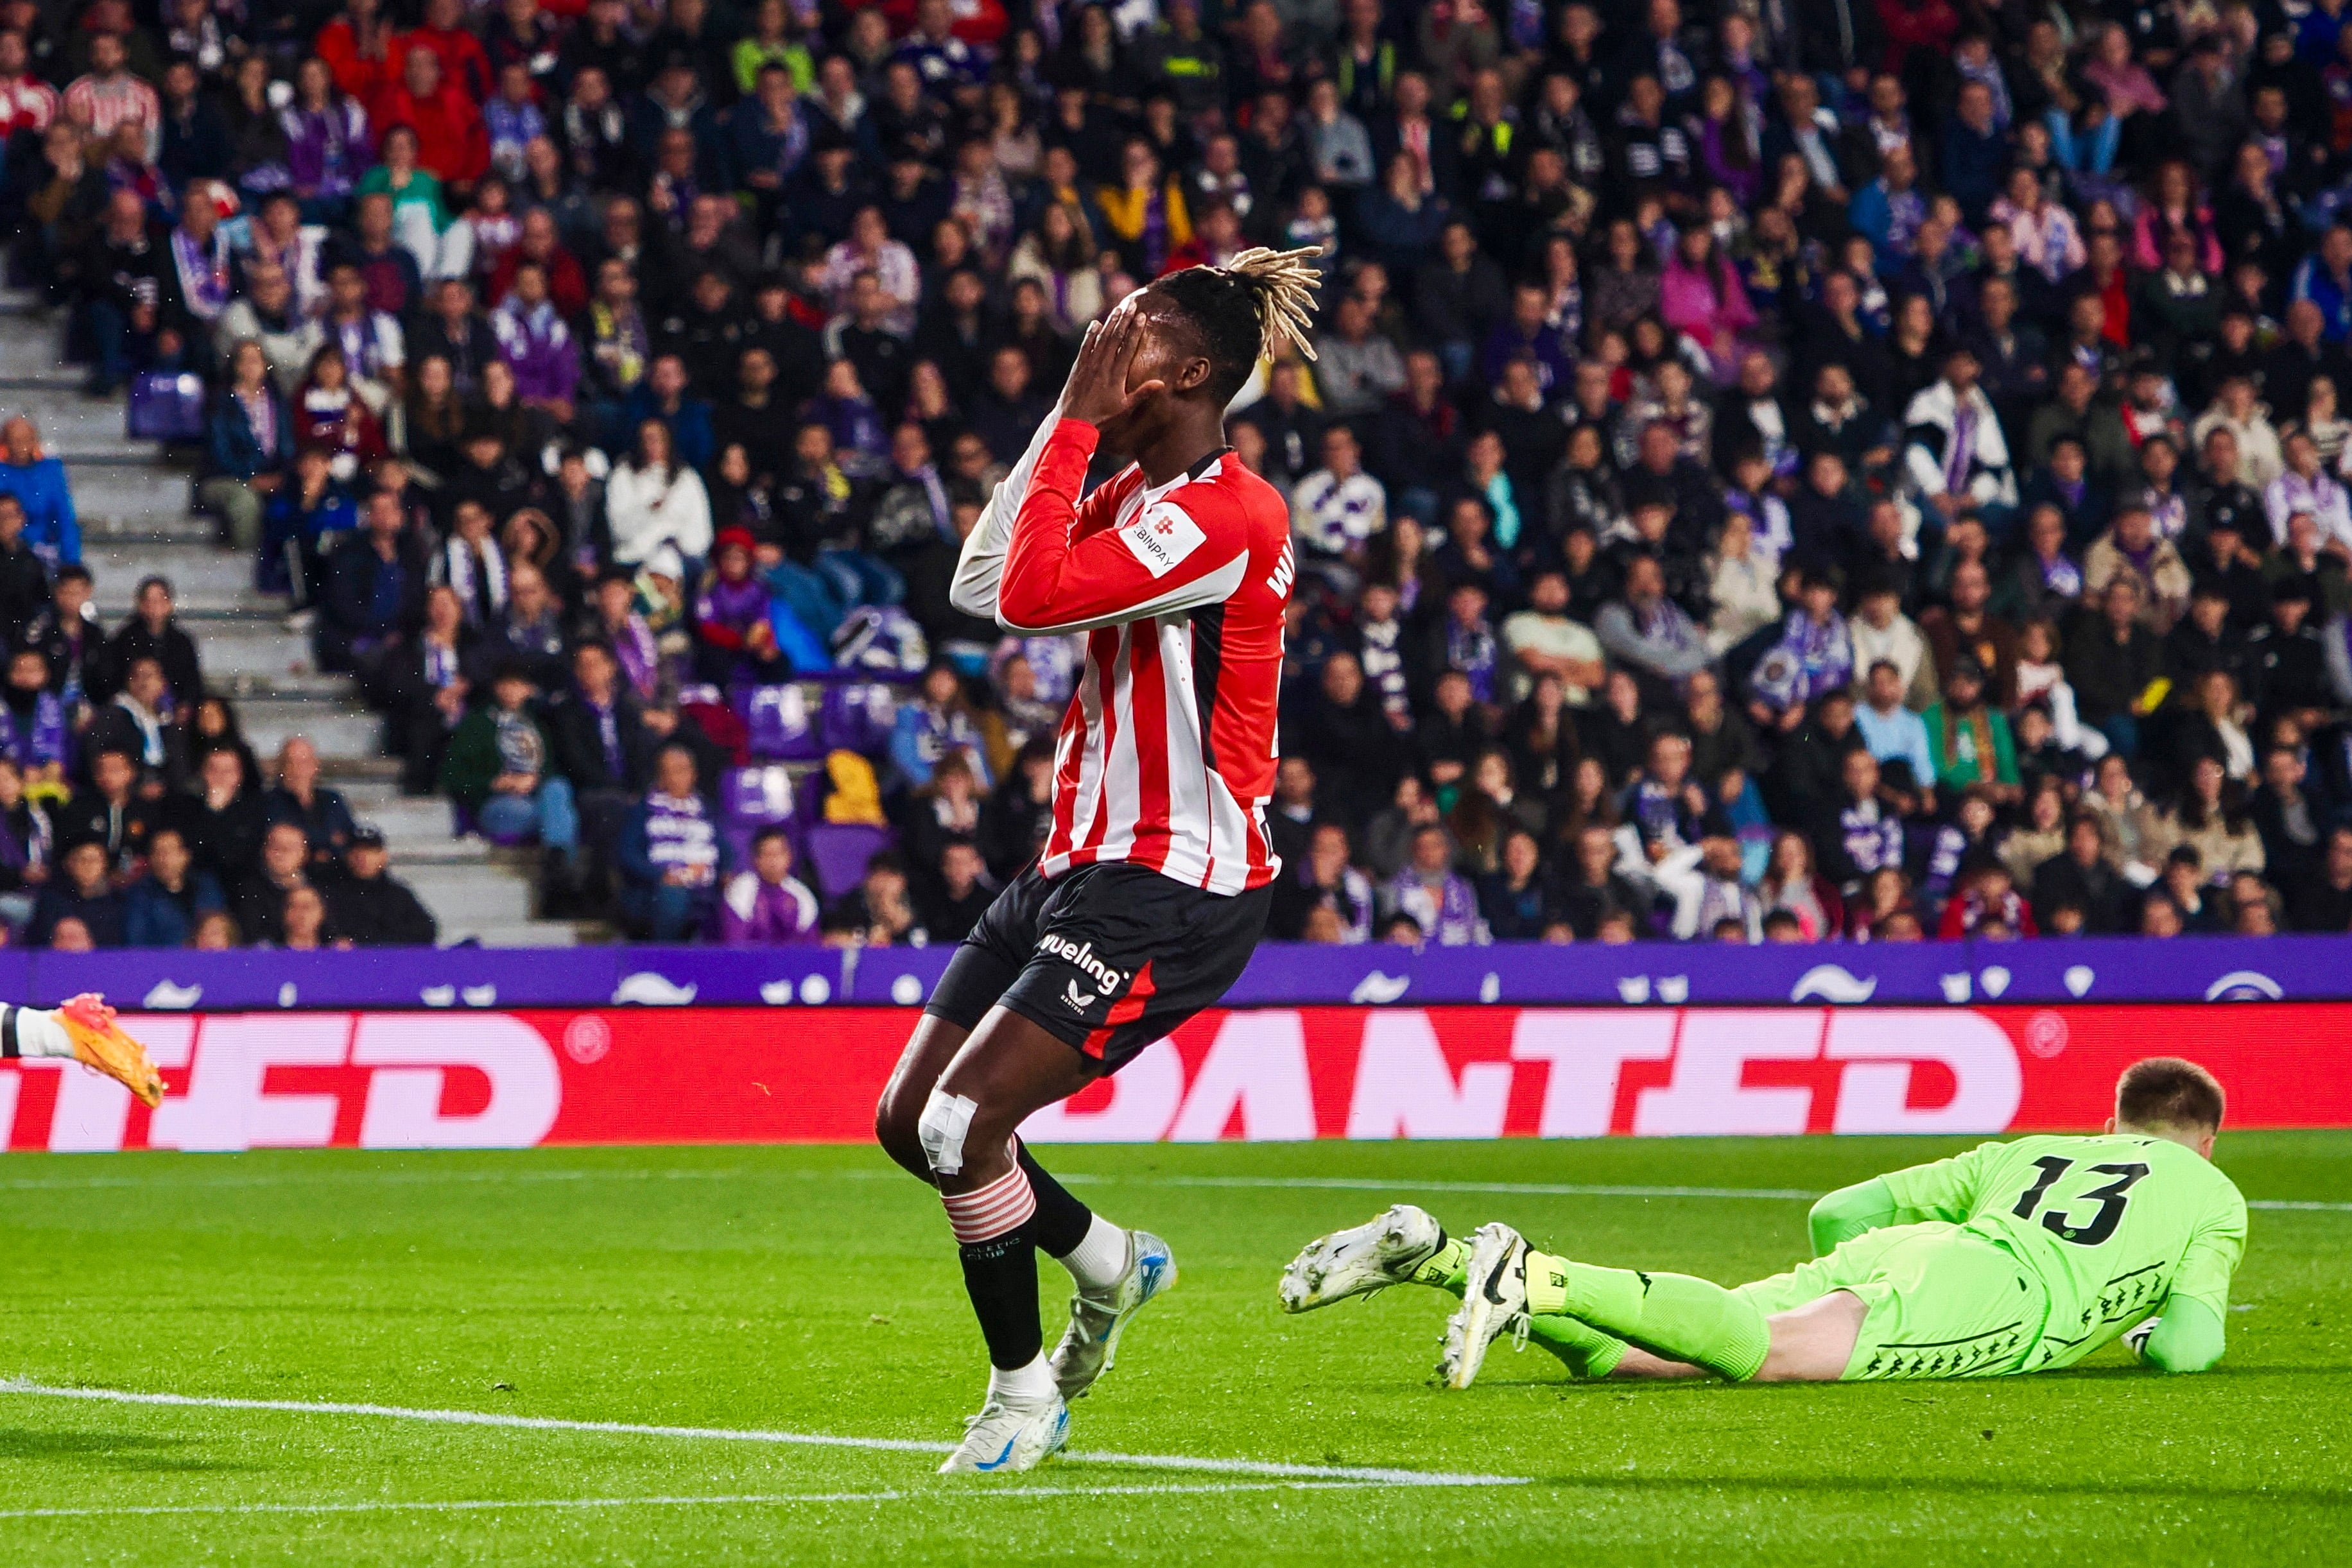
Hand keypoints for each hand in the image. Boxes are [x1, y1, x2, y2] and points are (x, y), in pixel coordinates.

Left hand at [1058, 304, 1164, 428]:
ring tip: (1118, 309)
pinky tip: (1096, 323)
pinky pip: (1086, 346)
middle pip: (1115, 337)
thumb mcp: (1124, 408)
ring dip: (1110, 322)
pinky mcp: (1078, 366)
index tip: (1142, 316)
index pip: (1128, 347)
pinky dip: (1091, 334)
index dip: (1135, 330)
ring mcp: (1089, 365)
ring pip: (1101, 338)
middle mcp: (1103, 366)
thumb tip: (1161, 384)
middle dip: (1124, 319)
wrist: (1073, 421)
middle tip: (1132, 304)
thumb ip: (1142, 394)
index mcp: (1116, 375)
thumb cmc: (1102, 417)